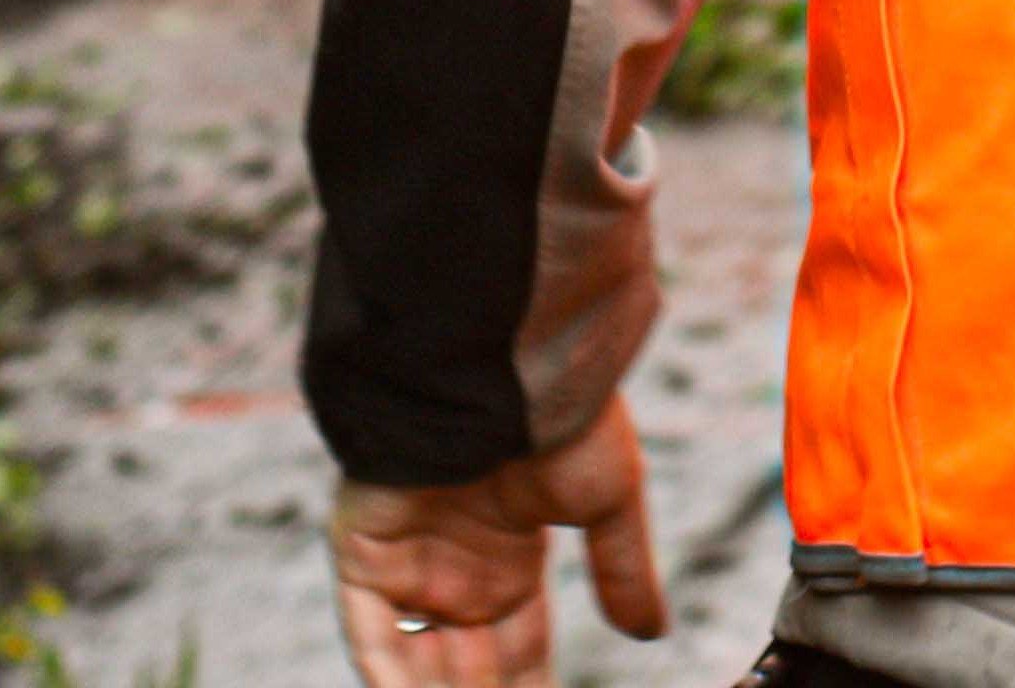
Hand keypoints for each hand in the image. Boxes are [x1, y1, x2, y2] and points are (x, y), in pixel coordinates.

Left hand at [332, 395, 660, 685]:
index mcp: (509, 559)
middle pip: (466, 669)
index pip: (518, 652)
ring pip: (418, 662)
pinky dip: (392, 676)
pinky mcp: (364, 551)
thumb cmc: (564, 413)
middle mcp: (455, 569)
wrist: (511, 358)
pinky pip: (372, 634)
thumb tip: (650, 632)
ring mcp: (407, 562)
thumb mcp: (607, 500)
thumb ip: (622, 569)